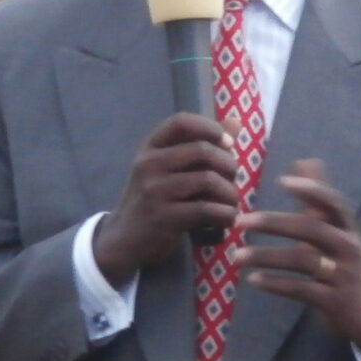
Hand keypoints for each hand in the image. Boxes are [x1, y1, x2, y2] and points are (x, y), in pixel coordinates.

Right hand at [91, 114, 241, 281]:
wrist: (124, 238)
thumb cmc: (154, 199)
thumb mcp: (168, 168)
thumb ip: (200, 145)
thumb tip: (236, 123)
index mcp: (150, 147)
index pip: (181, 122)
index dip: (210, 127)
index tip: (228, 143)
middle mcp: (148, 164)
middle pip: (202, 150)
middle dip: (228, 164)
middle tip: (232, 180)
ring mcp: (154, 191)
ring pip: (208, 180)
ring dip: (230, 193)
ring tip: (232, 204)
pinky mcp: (163, 218)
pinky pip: (206, 210)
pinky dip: (225, 215)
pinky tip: (228, 219)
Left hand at [228, 159, 360, 355]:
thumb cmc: (346, 266)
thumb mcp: (338, 232)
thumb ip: (318, 199)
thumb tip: (305, 160)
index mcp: (348, 229)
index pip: (334, 203)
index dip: (311, 190)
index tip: (282, 181)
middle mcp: (349, 248)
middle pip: (312, 229)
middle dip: (274, 223)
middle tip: (240, 221)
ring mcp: (343, 276)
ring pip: (303, 260)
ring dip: (266, 256)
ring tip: (236, 256)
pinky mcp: (334, 301)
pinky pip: (302, 289)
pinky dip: (276, 284)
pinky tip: (253, 280)